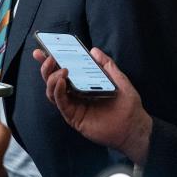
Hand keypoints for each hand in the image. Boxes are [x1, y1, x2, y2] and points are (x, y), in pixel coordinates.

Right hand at [33, 47, 151, 163]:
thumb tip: (94, 50)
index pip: (64, 71)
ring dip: (52, 79)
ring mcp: (74, 106)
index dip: (52, 61)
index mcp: (84, 84)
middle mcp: (76, 94)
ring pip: (53, 92)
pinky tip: (61, 82)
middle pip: (54, 81)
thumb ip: (107, 65)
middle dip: (47, 68)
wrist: (134, 126)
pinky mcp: (74, 117)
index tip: (43, 50)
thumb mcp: (118, 79)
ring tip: (61, 70)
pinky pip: (61, 103)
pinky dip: (58, 92)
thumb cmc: (128, 104)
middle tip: (47, 58)